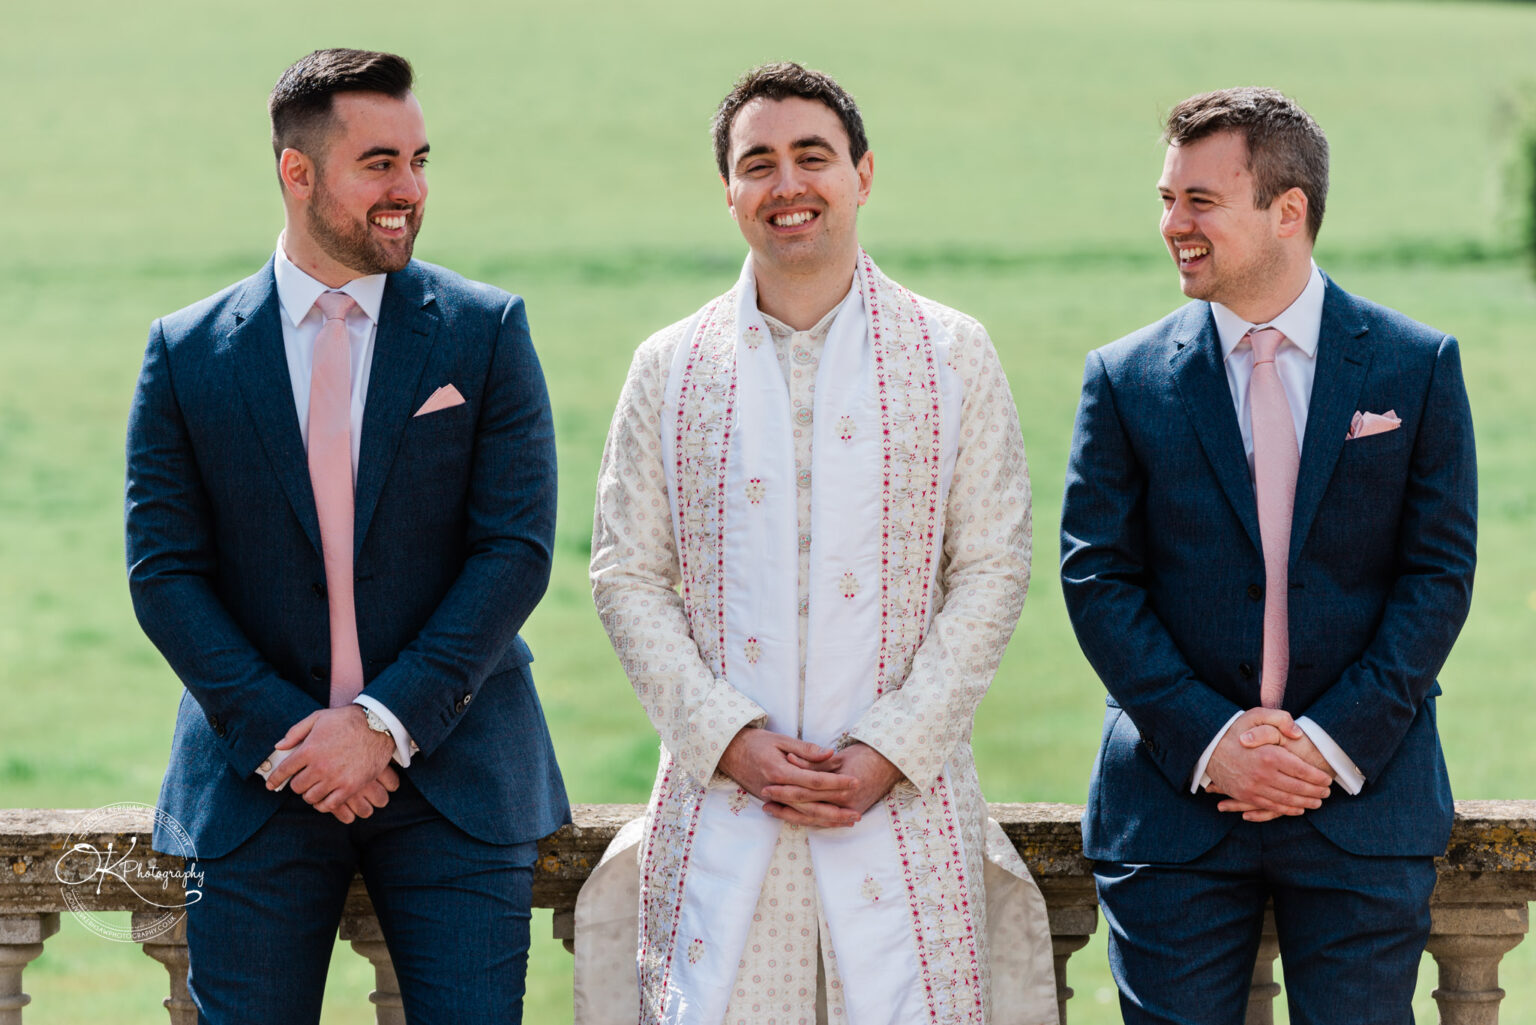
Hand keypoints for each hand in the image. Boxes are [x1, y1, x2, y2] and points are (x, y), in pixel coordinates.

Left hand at [266, 707, 397, 820]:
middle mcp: (319, 766)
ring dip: (310, 794)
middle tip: (302, 780)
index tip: (270, 785)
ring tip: (314, 788)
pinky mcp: (350, 787)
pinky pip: (329, 805)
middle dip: (297, 783)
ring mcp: (335, 778)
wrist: (379, 725)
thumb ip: (296, 732)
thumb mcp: (319, 718)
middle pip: (297, 786)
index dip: (274, 779)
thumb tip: (278, 746)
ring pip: (311, 797)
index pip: (284, 770)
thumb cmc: (348, 719)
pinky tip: (324, 799)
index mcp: (309, 749)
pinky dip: (324, 804)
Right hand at [718, 727, 858, 826]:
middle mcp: (775, 789)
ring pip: (803, 814)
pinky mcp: (770, 802)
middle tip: (857, 812)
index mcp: (779, 771)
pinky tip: (827, 822)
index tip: (855, 782)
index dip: (835, 782)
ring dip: (827, 819)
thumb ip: (806, 749)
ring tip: (848, 821)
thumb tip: (830, 753)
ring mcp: (771, 799)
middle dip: (835, 810)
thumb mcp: (781, 739)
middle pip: (810, 804)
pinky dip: (811, 820)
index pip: (813, 781)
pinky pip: (793, 815)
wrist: (729, 752)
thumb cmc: (756, 742)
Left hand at [763, 743, 903, 825]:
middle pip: (808, 808)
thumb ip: (813, 761)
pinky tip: (791, 816)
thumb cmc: (865, 756)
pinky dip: (807, 819)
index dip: (785, 789)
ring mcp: (849, 811)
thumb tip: (790, 758)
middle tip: (764, 800)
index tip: (767, 785)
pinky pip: (824, 821)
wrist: (890, 764)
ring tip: (771, 810)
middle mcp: (846, 803)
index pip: (807, 791)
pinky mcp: (850, 814)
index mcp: (842, 787)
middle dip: (784, 805)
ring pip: (814, 819)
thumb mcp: (838, 756)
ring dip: (791, 816)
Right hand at [1204, 708, 1331, 820]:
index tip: (1328, 779)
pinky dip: (1288, 810)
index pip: (1302, 770)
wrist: (1207, 747)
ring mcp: (1254, 787)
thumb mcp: (1255, 715)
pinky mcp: (1246, 796)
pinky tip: (1298, 809)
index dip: (1318, 777)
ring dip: (1305, 803)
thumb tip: (1298, 734)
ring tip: (1317, 802)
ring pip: (1287, 800)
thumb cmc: (1234, 730)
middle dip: (1316, 792)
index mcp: (1270, 755)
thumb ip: (1280, 719)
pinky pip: (1271, 807)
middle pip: (1298, 788)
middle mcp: (1263, 774)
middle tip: (1327, 792)